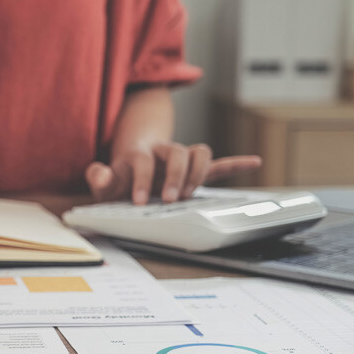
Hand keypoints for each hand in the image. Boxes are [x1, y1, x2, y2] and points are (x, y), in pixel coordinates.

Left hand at [85, 142, 261, 203]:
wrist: (131, 172)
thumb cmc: (120, 181)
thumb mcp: (104, 184)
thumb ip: (99, 178)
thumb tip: (99, 174)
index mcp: (139, 155)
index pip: (143, 161)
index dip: (141, 180)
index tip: (139, 202)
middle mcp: (163, 153)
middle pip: (177, 151)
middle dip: (176, 175)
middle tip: (169, 199)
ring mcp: (180, 161)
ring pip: (199, 152)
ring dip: (198, 172)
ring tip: (190, 194)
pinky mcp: (193, 170)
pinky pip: (217, 164)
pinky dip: (235, 163)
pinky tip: (254, 162)